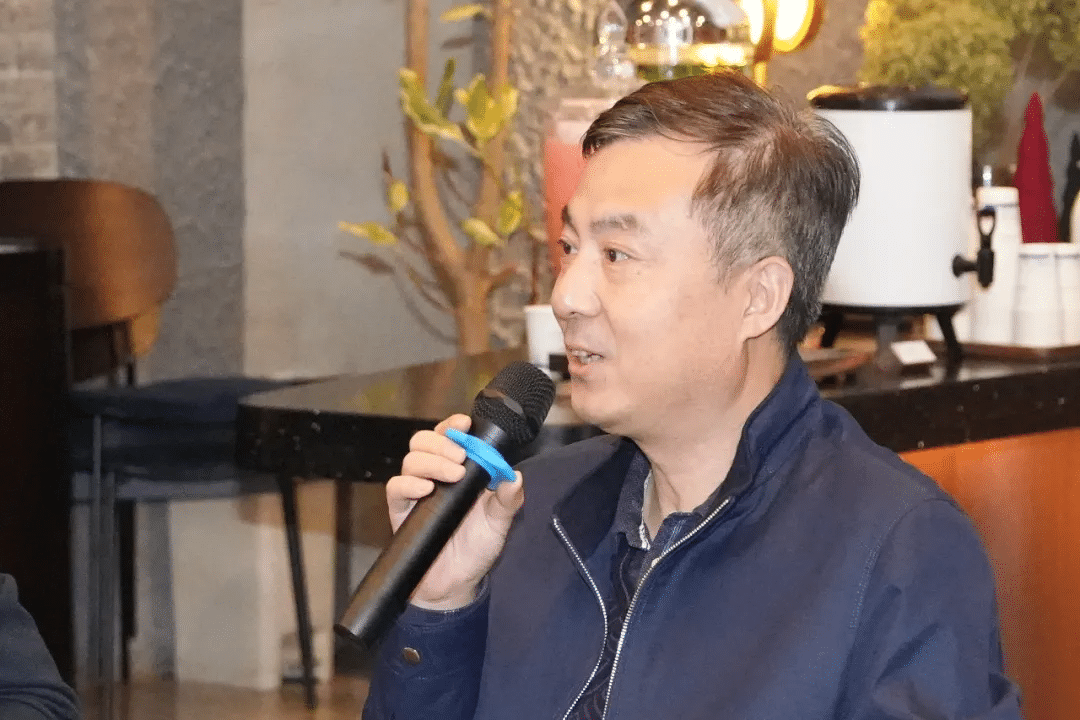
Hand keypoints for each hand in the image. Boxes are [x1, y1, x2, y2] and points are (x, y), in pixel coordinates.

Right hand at [386, 414, 524, 610]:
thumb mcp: (499, 523)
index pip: (449, 436)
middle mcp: (434, 475)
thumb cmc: (477, 548)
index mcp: (459, 470)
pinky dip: (409, 484)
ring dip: (431, 461)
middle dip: (441, 442)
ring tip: (452, 475)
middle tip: (461, 456)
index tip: (465, 423)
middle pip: (424, 441)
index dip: (453, 425)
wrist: (455, 584)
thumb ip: (508, 500)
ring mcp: (416, 492)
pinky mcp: (401, 510)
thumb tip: (515, 477)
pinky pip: (395, 488)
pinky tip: (426, 490)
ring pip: (411, 459)